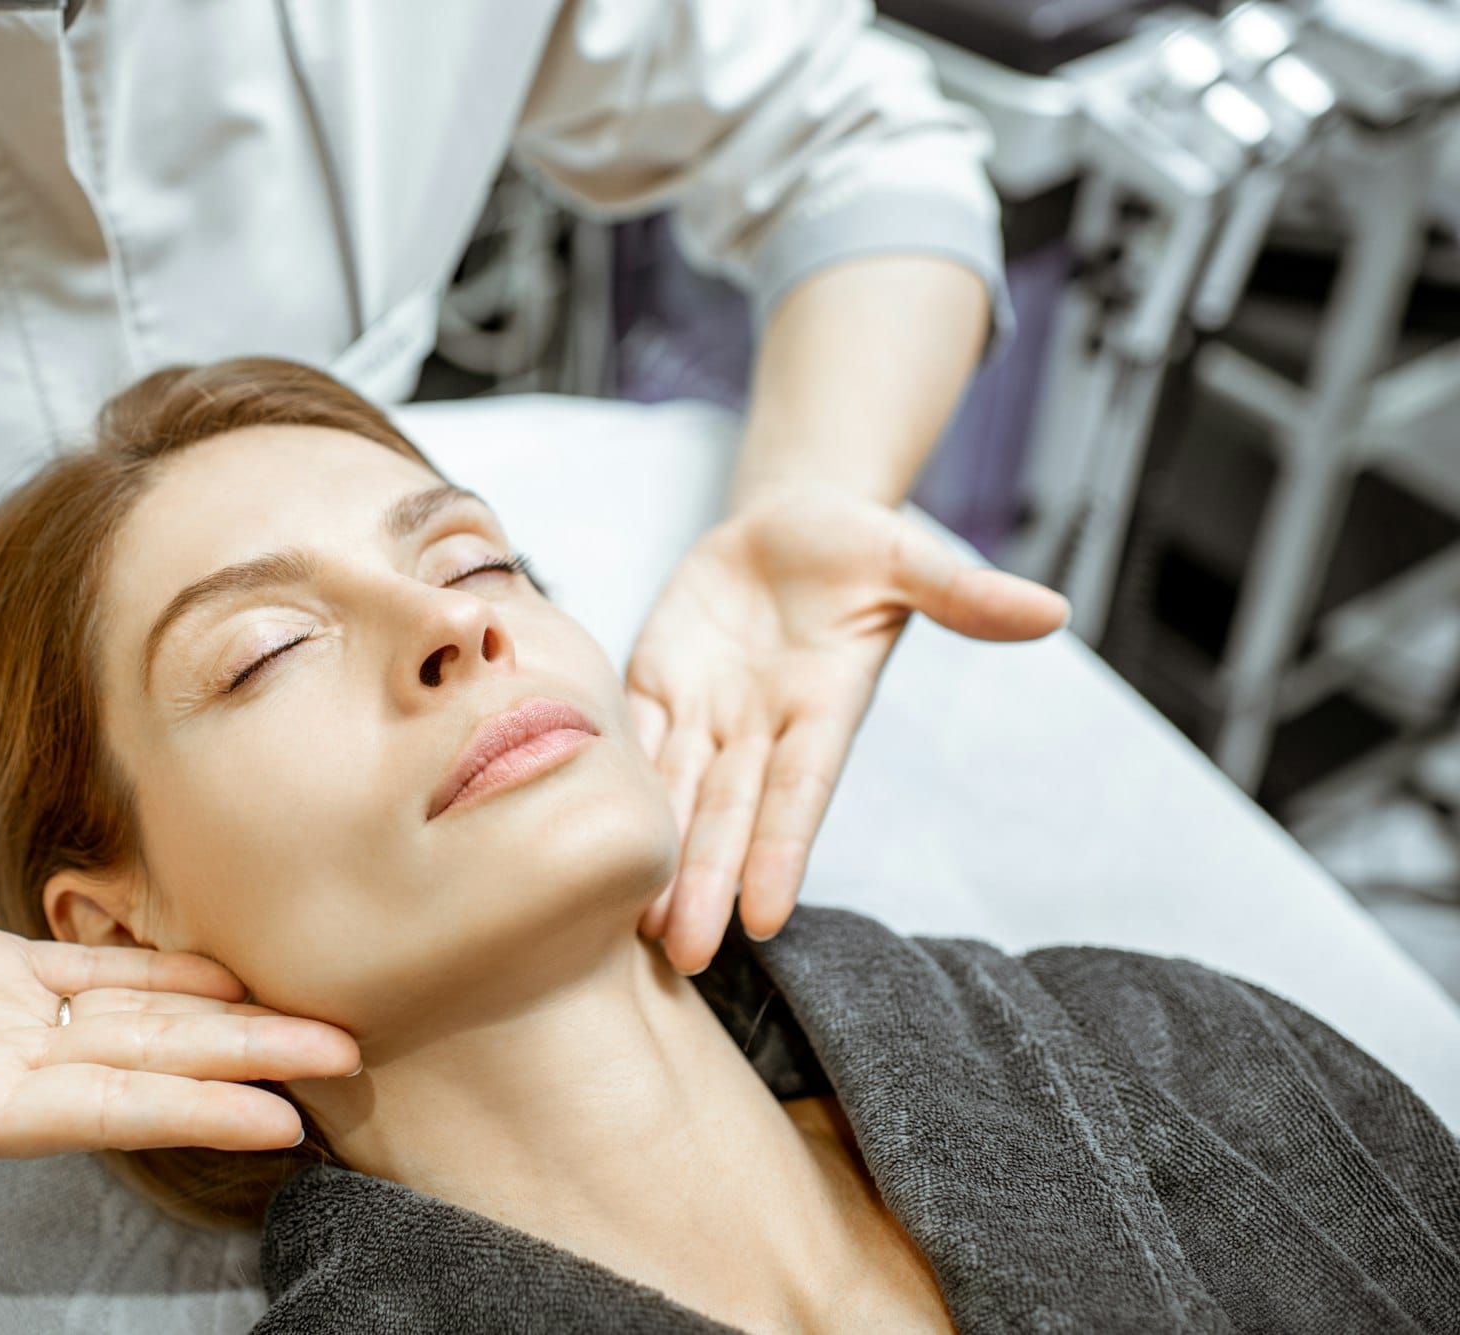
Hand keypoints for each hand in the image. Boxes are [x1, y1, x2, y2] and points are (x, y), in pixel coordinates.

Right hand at [0, 921, 359, 1260]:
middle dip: (249, 1061)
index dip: (194, 1110)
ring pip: (139, 1018)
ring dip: (227, 1018)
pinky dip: (160, 969)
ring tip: (311, 1015)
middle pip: (152, 1065)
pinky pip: (94, 970)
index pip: (106, 1112)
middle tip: (348, 1052)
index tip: (283, 1120)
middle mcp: (8, 1071)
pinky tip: (221, 970)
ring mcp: (6, 1022)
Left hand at [624, 482, 1069, 973]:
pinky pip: (633, 741)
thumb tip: (1052, 611)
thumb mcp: (907, 556)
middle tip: (686, 956)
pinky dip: (614, 788)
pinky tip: (590, 843)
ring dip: (658, 861)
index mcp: (822, 706)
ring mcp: (708, 711)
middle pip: (730, 813)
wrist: (785, 523)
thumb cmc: (854, 543)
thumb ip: (963, 592)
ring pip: (677, 795)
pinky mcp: (658, 685)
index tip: (766, 915)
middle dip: (706, 882)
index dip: (782, 850)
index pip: (801, 790)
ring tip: (636, 931)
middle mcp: (762, 726)